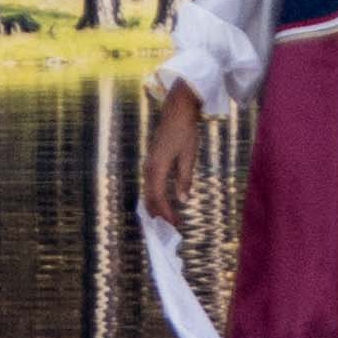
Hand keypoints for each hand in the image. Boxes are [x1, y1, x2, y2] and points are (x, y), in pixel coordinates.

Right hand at [138, 86, 204, 224]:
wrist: (176, 112)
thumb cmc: (185, 132)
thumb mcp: (188, 156)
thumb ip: (185, 179)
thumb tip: (184, 200)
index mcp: (158, 167)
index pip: (159, 197)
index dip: (166, 212)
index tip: (176, 224)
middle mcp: (149, 167)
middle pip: (150, 196)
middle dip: (159, 212)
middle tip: (170, 226)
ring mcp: (148, 163)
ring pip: (148, 190)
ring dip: (155, 205)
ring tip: (164, 217)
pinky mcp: (151, 160)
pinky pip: (150, 183)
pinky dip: (154, 194)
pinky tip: (161, 200)